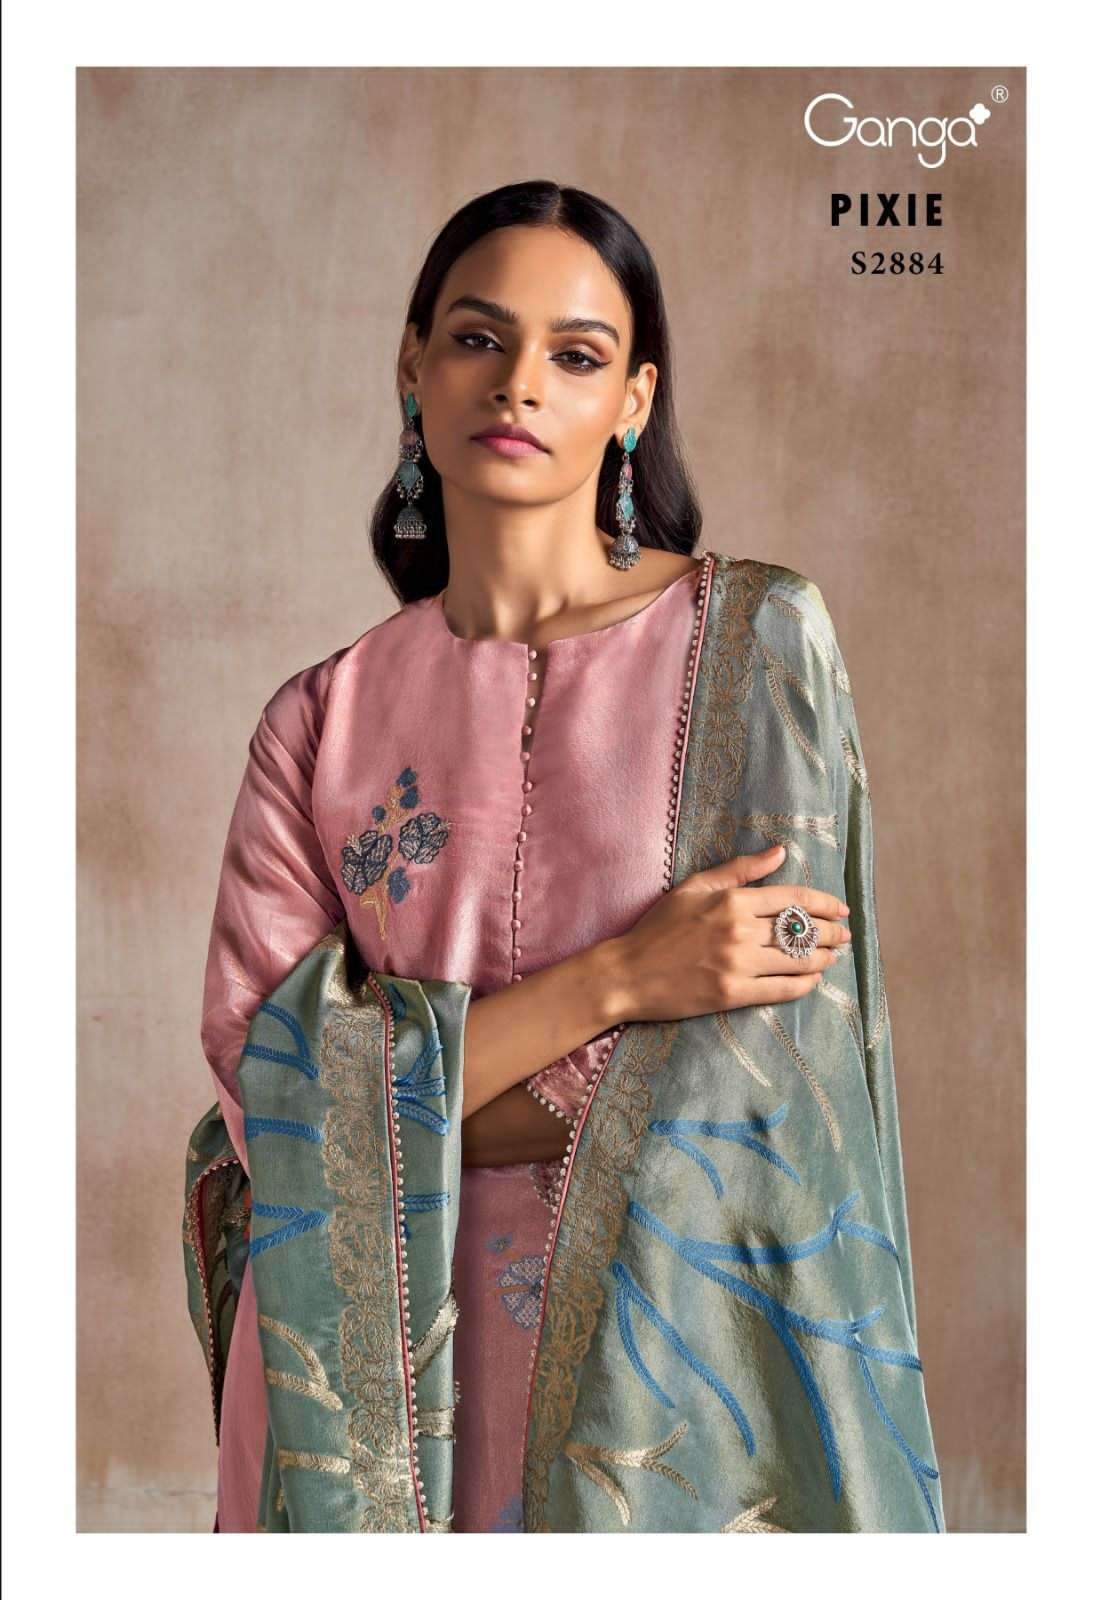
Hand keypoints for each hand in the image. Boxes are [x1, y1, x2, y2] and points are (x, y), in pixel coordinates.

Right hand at [602, 844, 850, 1023]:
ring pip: (797, 961)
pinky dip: (804, 985)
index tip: (841, 908)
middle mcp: (739, 931)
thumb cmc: (659, 927)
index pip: (794, 899)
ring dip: (823, 959)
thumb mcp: (695, 887)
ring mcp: (737, 964)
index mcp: (732, 900)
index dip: (825, 903)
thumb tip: (780, 853)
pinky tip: (812, 981)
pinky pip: (782, 990)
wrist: (628, 973)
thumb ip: (740, 869)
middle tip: (844, 935)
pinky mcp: (732, 994)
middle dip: (831, 933)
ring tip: (832, 957)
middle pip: (802, 930)